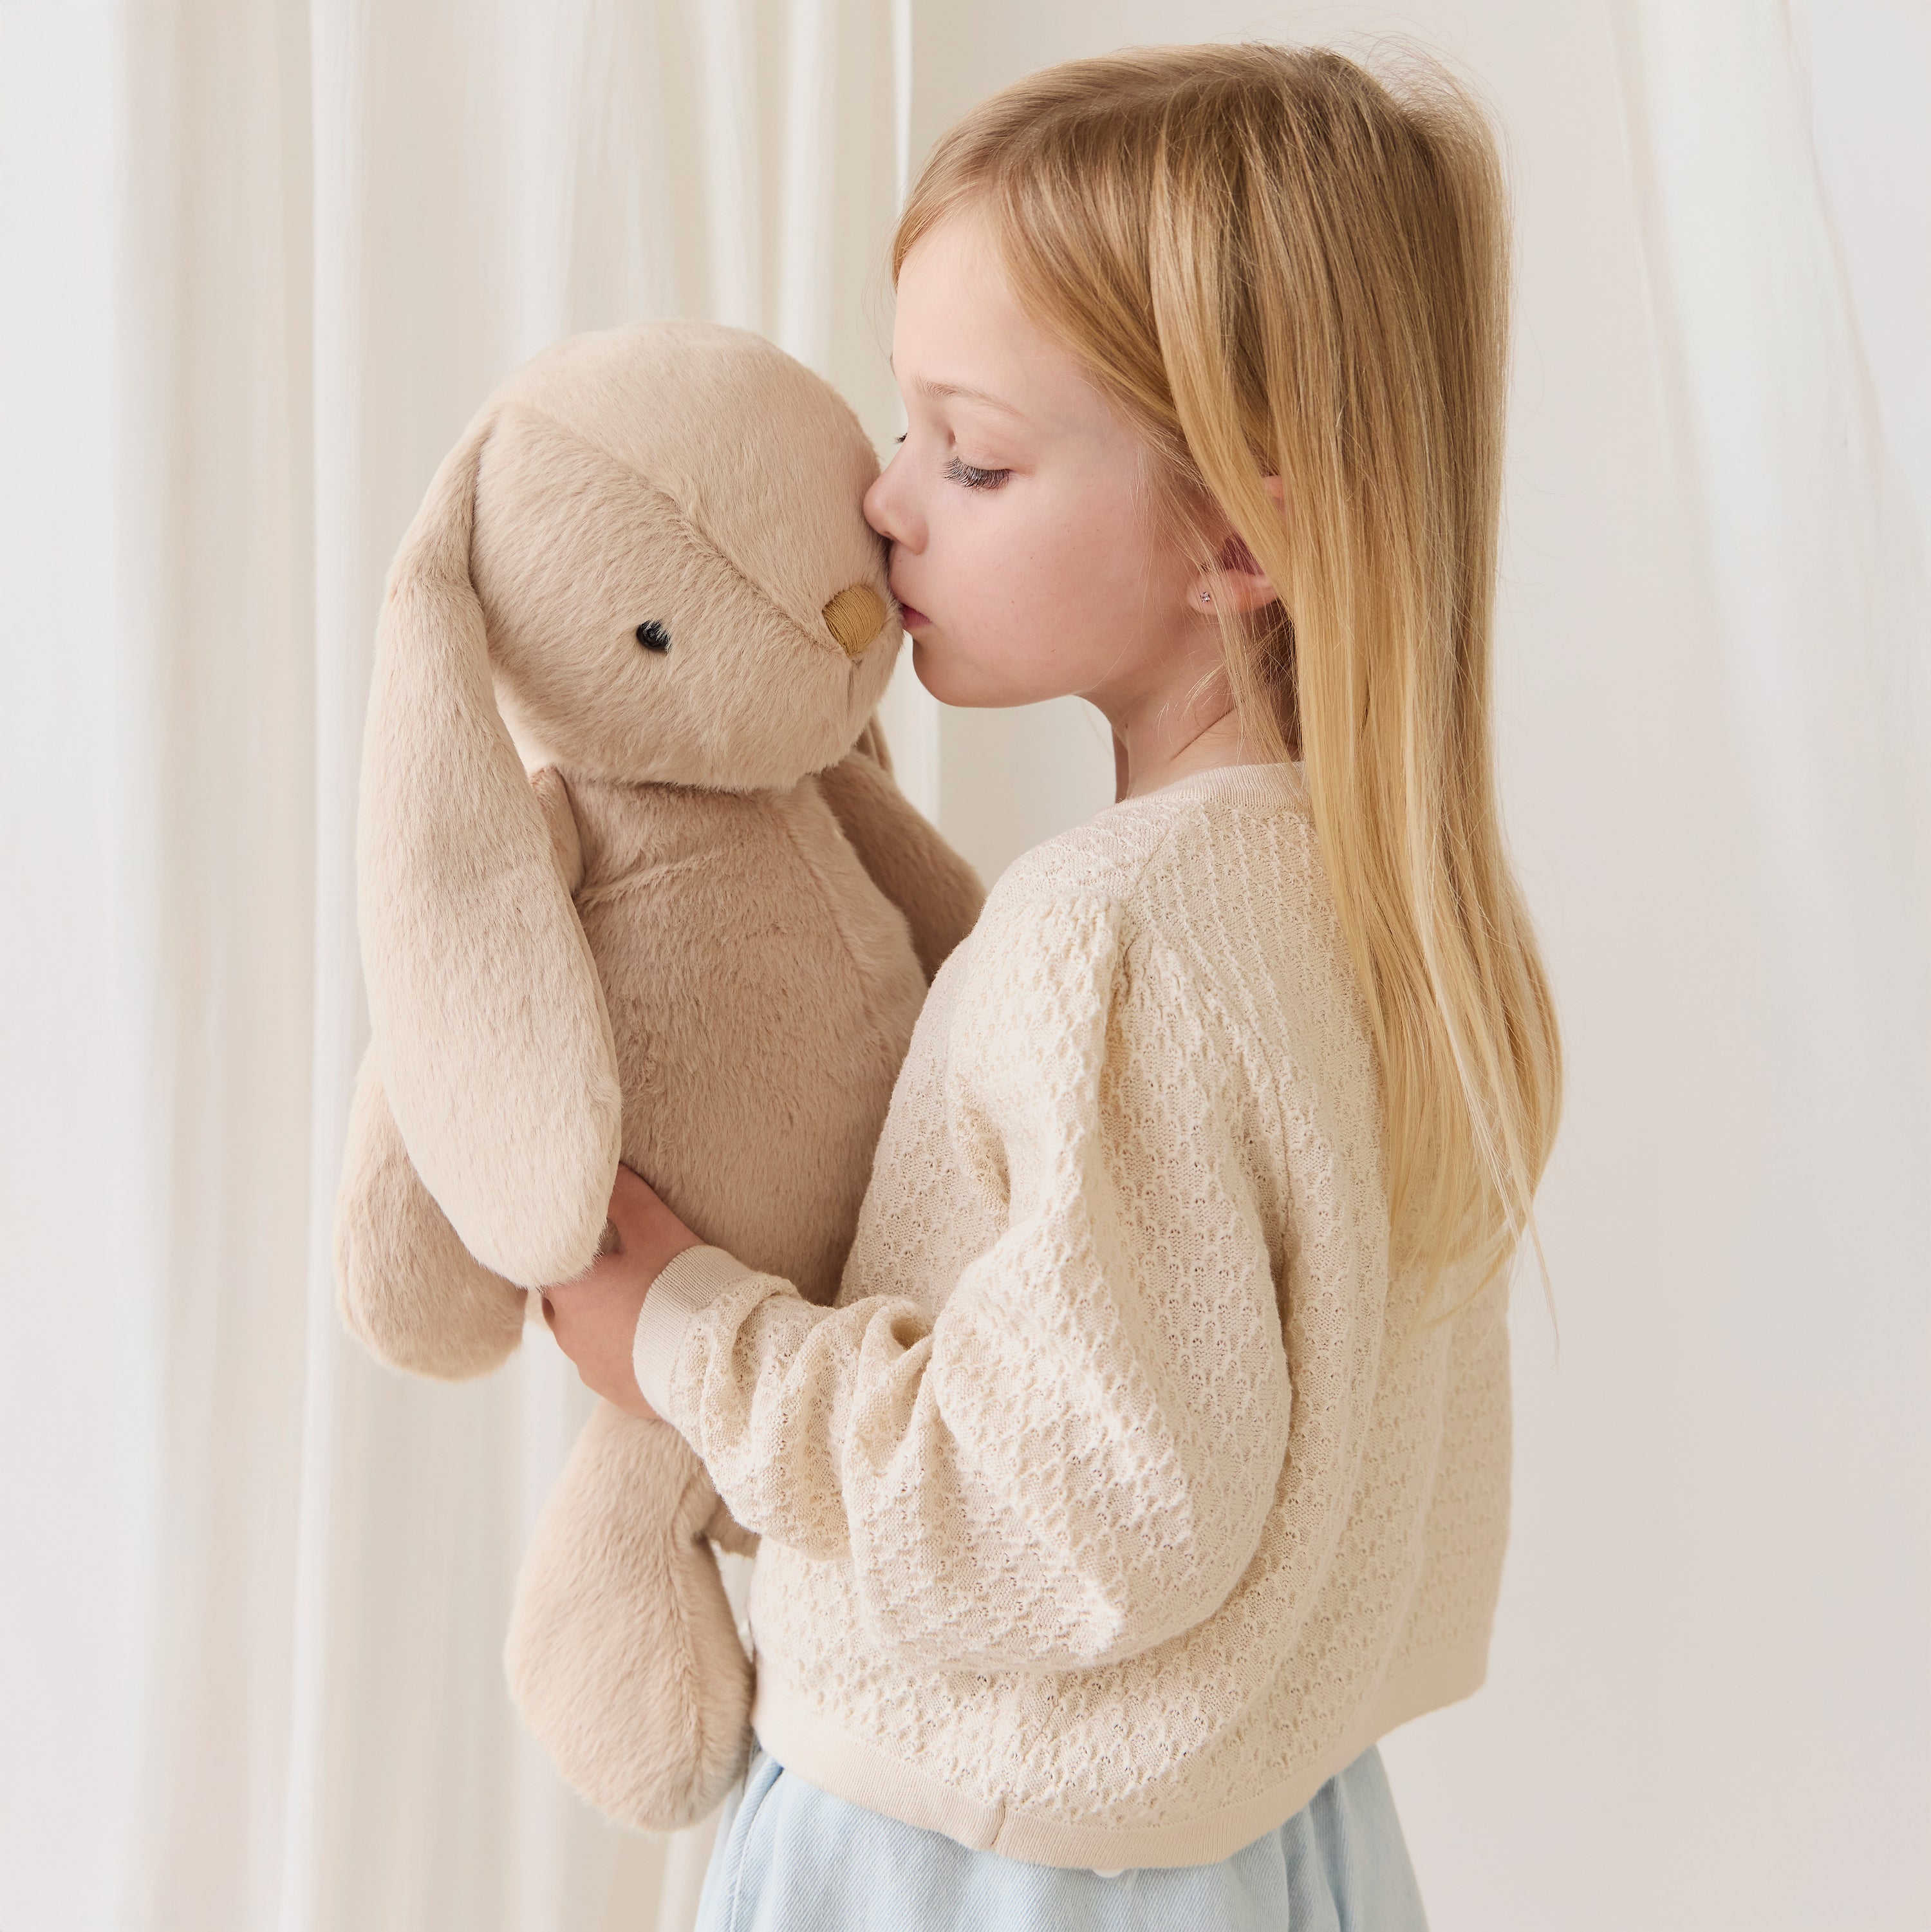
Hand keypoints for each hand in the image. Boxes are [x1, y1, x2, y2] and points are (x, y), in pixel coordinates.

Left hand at [540, 1163, 702, 1420]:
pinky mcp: (618, 1394)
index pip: (543, 1263)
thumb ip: (625, 1196)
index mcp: (570, 1293)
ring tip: (637, 1303)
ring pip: (584, 1336)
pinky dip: (623, 1350)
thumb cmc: (682, 1289)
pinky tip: (651, 1339)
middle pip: (560, 1302)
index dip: (560, 1247)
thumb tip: (606, 1168)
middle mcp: (570, 1337)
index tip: (578, 1238)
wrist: (717, 1359)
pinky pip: (610, 1366)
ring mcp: (592, 1370)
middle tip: (609, 1264)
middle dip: (579, 1284)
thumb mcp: (655, 1229)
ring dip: (601, 1320)